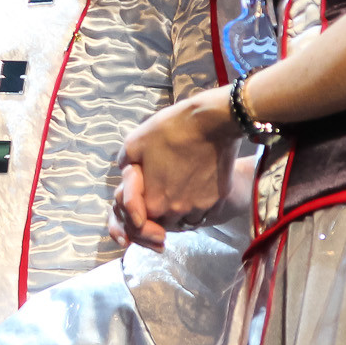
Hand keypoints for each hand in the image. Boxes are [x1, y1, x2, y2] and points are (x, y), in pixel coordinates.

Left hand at [108, 88, 239, 249]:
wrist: (211, 121)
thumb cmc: (169, 130)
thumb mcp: (133, 143)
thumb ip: (125, 166)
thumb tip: (127, 176)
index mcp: (154, 202)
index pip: (140, 223)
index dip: (138, 213)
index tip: (141, 202)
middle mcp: (177, 211)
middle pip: (164, 222)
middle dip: (158, 213)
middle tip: (159, 194)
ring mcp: (200, 206)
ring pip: (186, 219)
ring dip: (179, 211)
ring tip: (177, 190)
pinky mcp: (219, 197)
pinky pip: (205, 210)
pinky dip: (198, 204)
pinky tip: (195, 186)